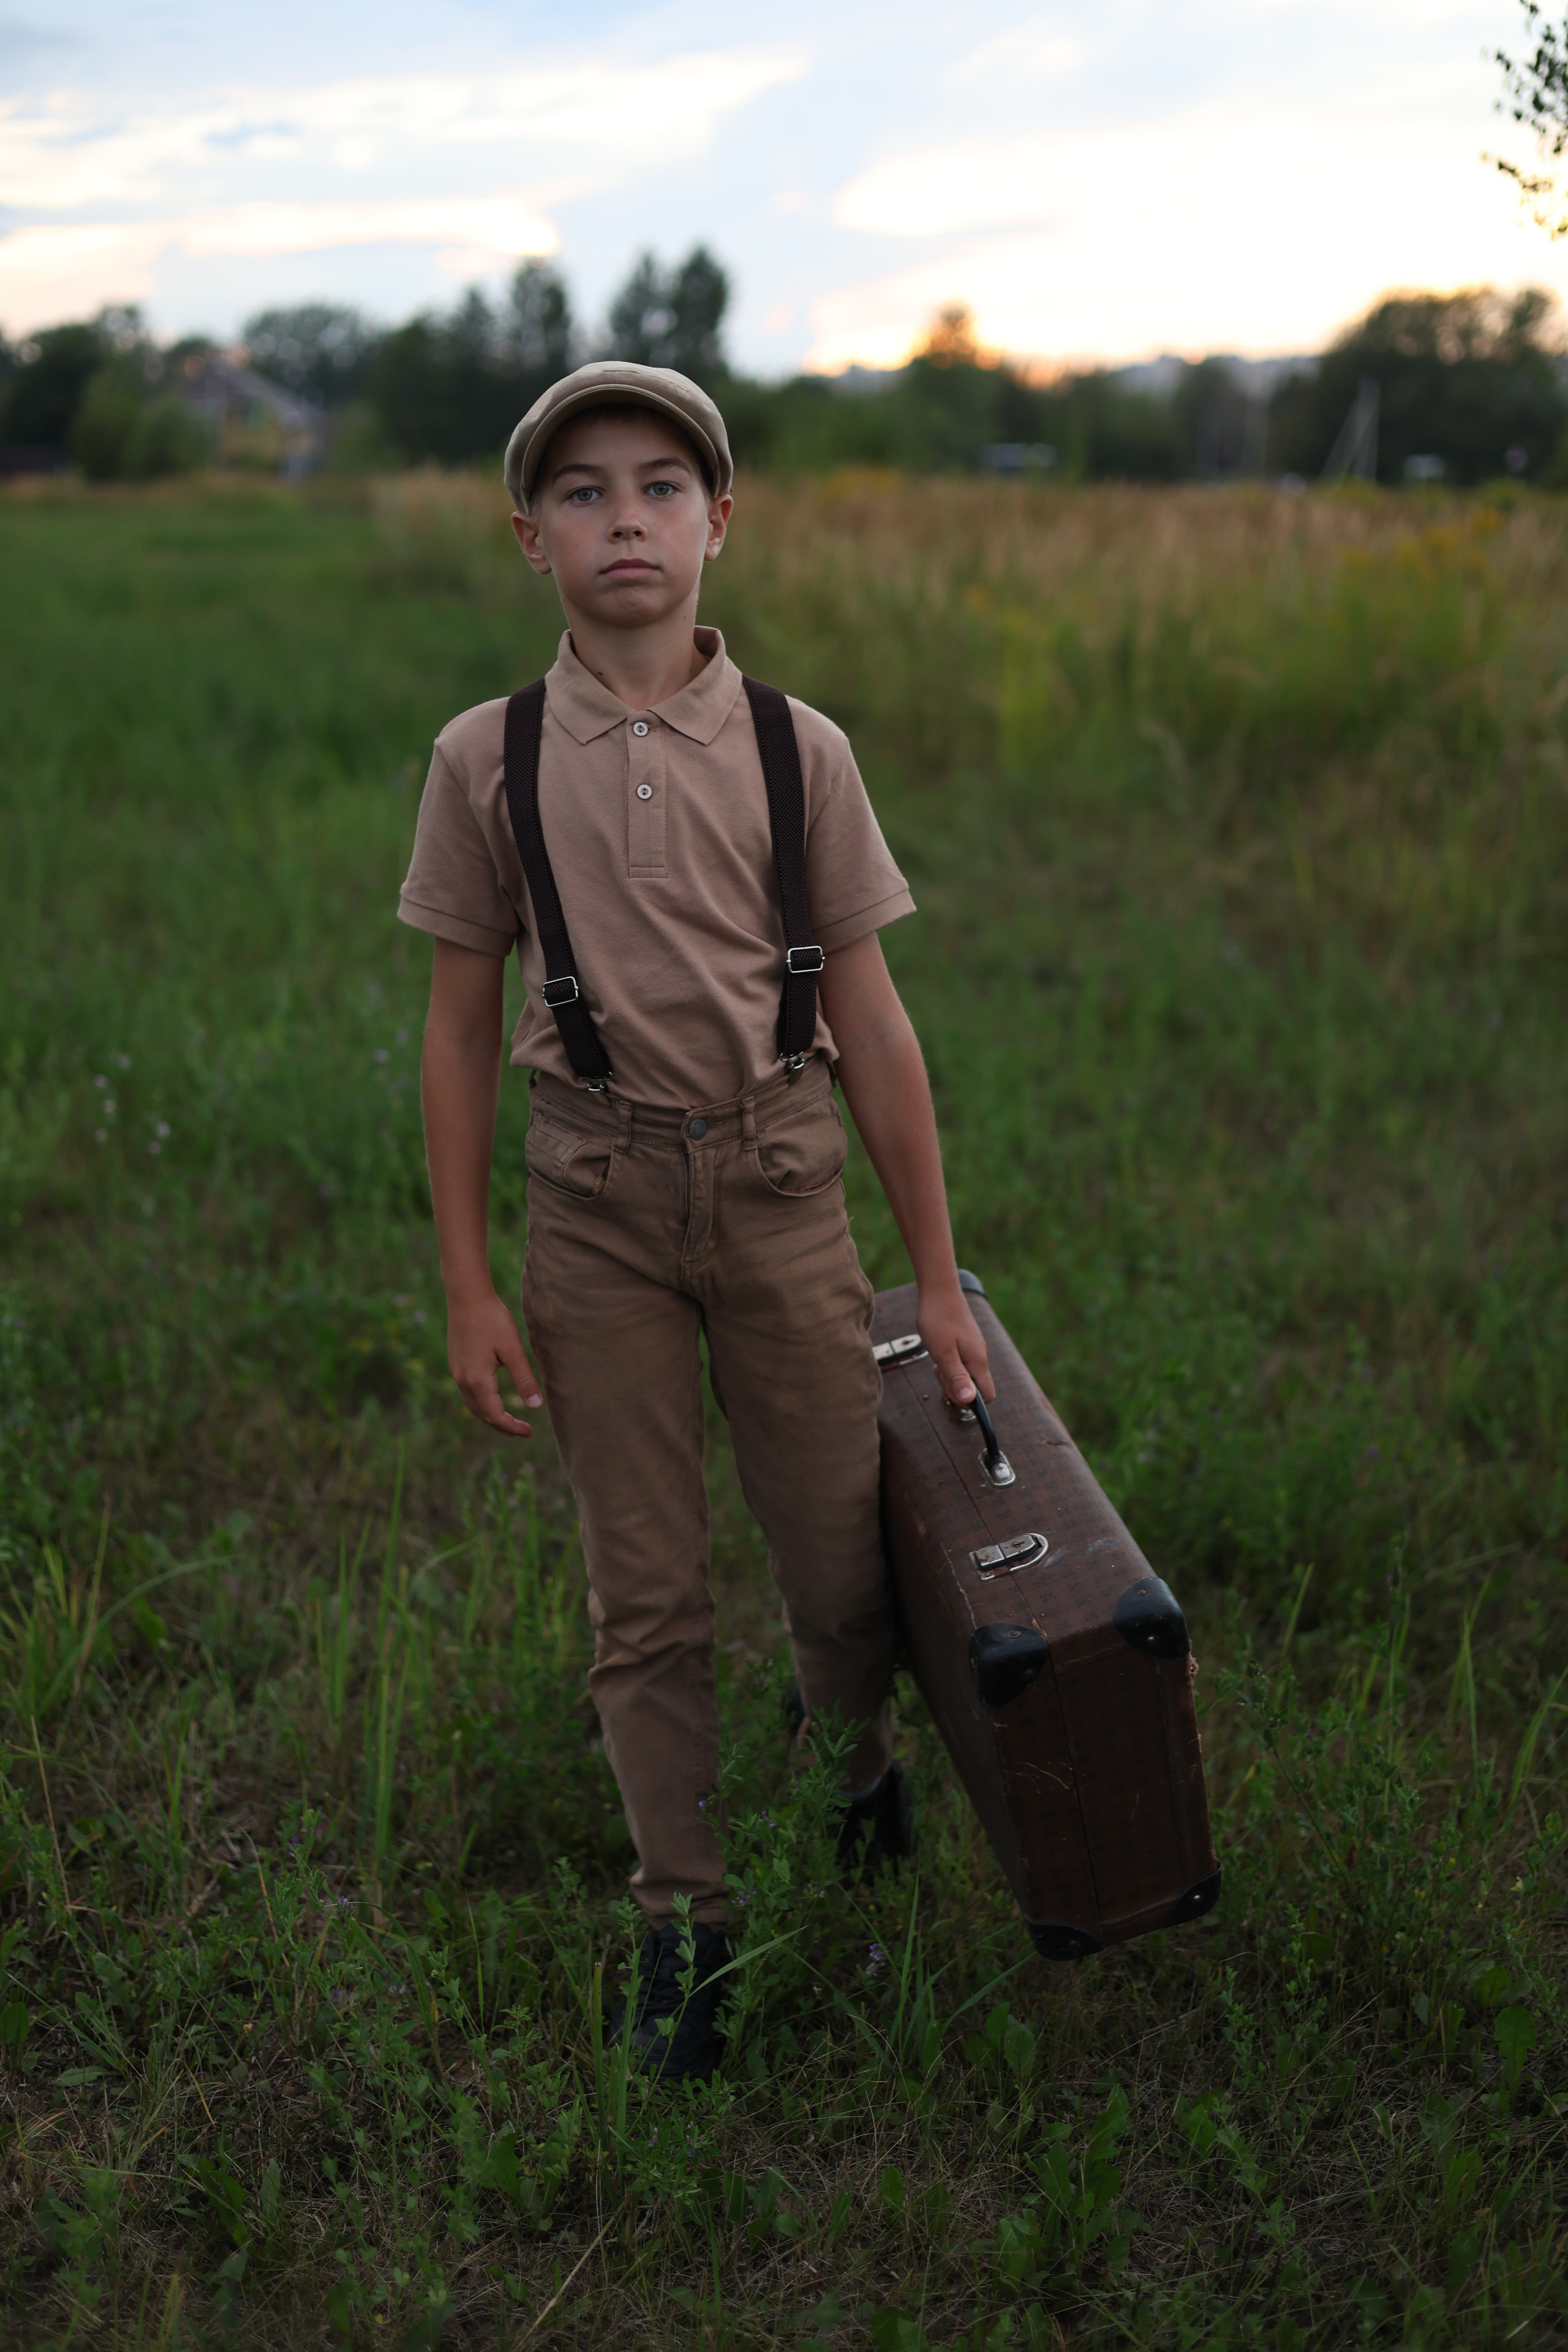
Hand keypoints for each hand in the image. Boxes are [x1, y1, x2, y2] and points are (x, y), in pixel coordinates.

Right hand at [446, 1292, 542, 1436]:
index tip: (529, 1432)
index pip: (495, 1415)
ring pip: (473, 1405)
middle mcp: (463, 1380)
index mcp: (477, 1380)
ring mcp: (456, 1371)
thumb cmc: (492, 1319)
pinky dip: (482, 1402)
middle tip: (523, 1430)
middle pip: (482, 1414)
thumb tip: (535, 1407)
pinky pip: (468, 1392)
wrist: (466, 1296)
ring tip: (509, 1420)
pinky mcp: (456, 1362)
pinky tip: (493, 1398)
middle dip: (502, 1425)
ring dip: (491, 1415)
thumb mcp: (513, 1350)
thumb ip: (524, 1379)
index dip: (511, 1427)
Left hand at [917, 1279, 994, 1405]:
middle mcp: (980, 1356)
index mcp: (977, 1362)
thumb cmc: (938, 1319)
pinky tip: (938, 1355)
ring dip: (951, 1376)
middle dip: (956, 1389)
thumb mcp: (943, 1353)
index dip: (970, 1402)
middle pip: (975, 1387)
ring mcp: (974, 1348)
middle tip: (939, 1374)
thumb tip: (970, 1401)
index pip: (987, 1396)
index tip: (950, 1392)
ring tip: (937, 1364)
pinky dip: (950, 1364)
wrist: (939, 1289)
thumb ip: (957, 1378)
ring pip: (967, 1374)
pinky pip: (962, 1362)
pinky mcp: (967, 1341)